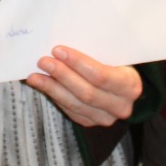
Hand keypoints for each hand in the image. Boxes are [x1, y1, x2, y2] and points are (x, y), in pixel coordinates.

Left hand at [26, 46, 141, 127]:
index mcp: (130, 85)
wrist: (121, 84)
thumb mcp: (112, 54)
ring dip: (52, 89)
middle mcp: (121, 106)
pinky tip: (42, 85)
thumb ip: (96, 51)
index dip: (78, 63)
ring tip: (35, 76)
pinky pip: (70, 111)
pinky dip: (55, 97)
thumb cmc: (115, 62)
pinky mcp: (91, 123)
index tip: (58, 50)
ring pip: (75, 105)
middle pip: (86, 93)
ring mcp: (106, 118)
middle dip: (62, 75)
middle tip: (43, 61)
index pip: (101, 76)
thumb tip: (64, 42)